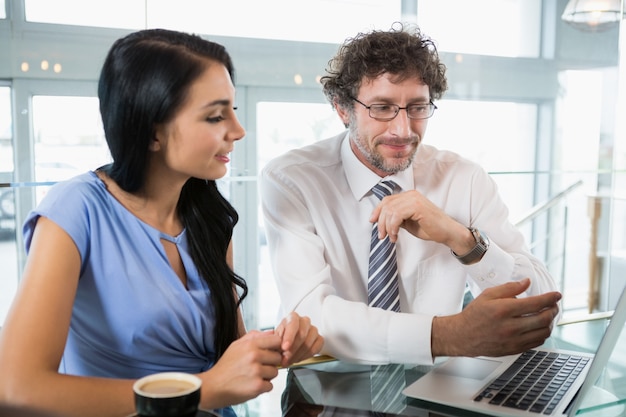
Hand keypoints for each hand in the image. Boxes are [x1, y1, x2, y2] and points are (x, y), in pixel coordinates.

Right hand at [200, 330, 282, 408]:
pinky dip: (263, 387)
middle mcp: (254, 356)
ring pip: (275, 372)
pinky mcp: (257, 386)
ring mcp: (256, 371)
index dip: (276, 347)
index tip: (271, 352)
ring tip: (254, 376)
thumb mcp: (236, 345)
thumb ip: (254, 336)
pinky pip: (270, 386)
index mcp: (250, 344)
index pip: (277, 340)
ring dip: (267, 376)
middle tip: (260, 366)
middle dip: (271, 363)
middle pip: (278, 357)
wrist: (213, 386)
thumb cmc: (225, 366)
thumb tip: (271, 332)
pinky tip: (252, 384)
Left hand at [274, 312, 323, 366]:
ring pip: (308, 344)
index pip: (293, 324)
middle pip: (302, 335)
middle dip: (292, 350)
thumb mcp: (275, 337)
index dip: (289, 337)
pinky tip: (298, 358)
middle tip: (285, 359)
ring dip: (297, 355)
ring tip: (289, 360)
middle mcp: (305, 321)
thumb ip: (276, 341)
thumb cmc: (281, 338)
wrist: (288, 342)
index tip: (284, 348)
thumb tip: (278, 346)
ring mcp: (313, 330)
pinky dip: (305, 356)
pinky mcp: (319, 339)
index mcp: (293, 317)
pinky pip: (315, 349)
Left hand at [369, 190, 467, 249]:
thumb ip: (396, 217)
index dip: (377, 211)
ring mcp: (414, 199)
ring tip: (391, 237)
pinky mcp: (417, 206)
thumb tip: (380, 220)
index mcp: (409, 196)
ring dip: (387, 227)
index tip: (372, 222)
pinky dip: (393, 227)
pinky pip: (396, 215)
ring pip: (390, 211)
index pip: (387, 200)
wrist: (447, 232)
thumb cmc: (430, 228)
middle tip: (382, 235)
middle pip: (386, 205)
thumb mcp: (408, 221)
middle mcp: (411, 194)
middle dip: (380, 222)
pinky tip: (395, 235)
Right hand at [432, 278, 561, 357]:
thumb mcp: (488, 295)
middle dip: (553, 310)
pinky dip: (543, 334)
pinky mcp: (514, 349)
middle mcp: (510, 326)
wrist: (463, 336)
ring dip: (550, 323)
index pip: (535, 303)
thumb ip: (509, 288)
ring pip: (543, 332)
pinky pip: (537, 342)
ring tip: (548, 316)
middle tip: (554, 305)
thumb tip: (526, 282)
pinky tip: (539, 327)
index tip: (557, 295)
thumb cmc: (474, 315)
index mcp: (503, 310)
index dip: (550, 298)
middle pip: (543, 319)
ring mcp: (513, 340)